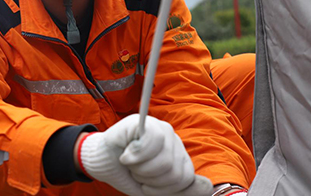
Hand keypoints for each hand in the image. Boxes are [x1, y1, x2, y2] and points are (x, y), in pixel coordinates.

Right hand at [79, 114, 211, 195]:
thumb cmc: (129, 174)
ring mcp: (156, 126)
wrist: (101, 163)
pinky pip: (150, 142)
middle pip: (173, 171)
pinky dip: (134, 157)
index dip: (162, 188)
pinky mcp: (140, 121)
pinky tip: (125, 155)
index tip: (147, 184)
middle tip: (137, 172)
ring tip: (131, 163)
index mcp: (178, 153)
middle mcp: (171, 137)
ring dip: (141, 170)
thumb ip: (184, 190)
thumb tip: (208, 186)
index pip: (184, 178)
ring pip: (164, 160)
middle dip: (150, 180)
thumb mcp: (157, 189)